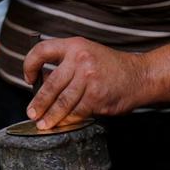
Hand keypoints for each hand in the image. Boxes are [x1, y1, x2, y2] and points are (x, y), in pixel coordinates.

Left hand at [24, 37, 148, 128]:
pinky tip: (63, 123)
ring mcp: (88, 78)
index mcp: (74, 45)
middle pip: (51, 85)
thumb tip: (42, 84)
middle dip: (39, 102)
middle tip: (32, 112)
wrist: (140, 75)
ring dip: (51, 116)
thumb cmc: (111, 67)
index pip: (42, 51)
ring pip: (62, 102)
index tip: (29, 78)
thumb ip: (66, 65)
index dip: (30, 64)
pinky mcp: (96, 96)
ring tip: (43, 124)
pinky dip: (68, 120)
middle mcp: (80, 59)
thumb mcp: (87, 54)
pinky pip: (77, 112)